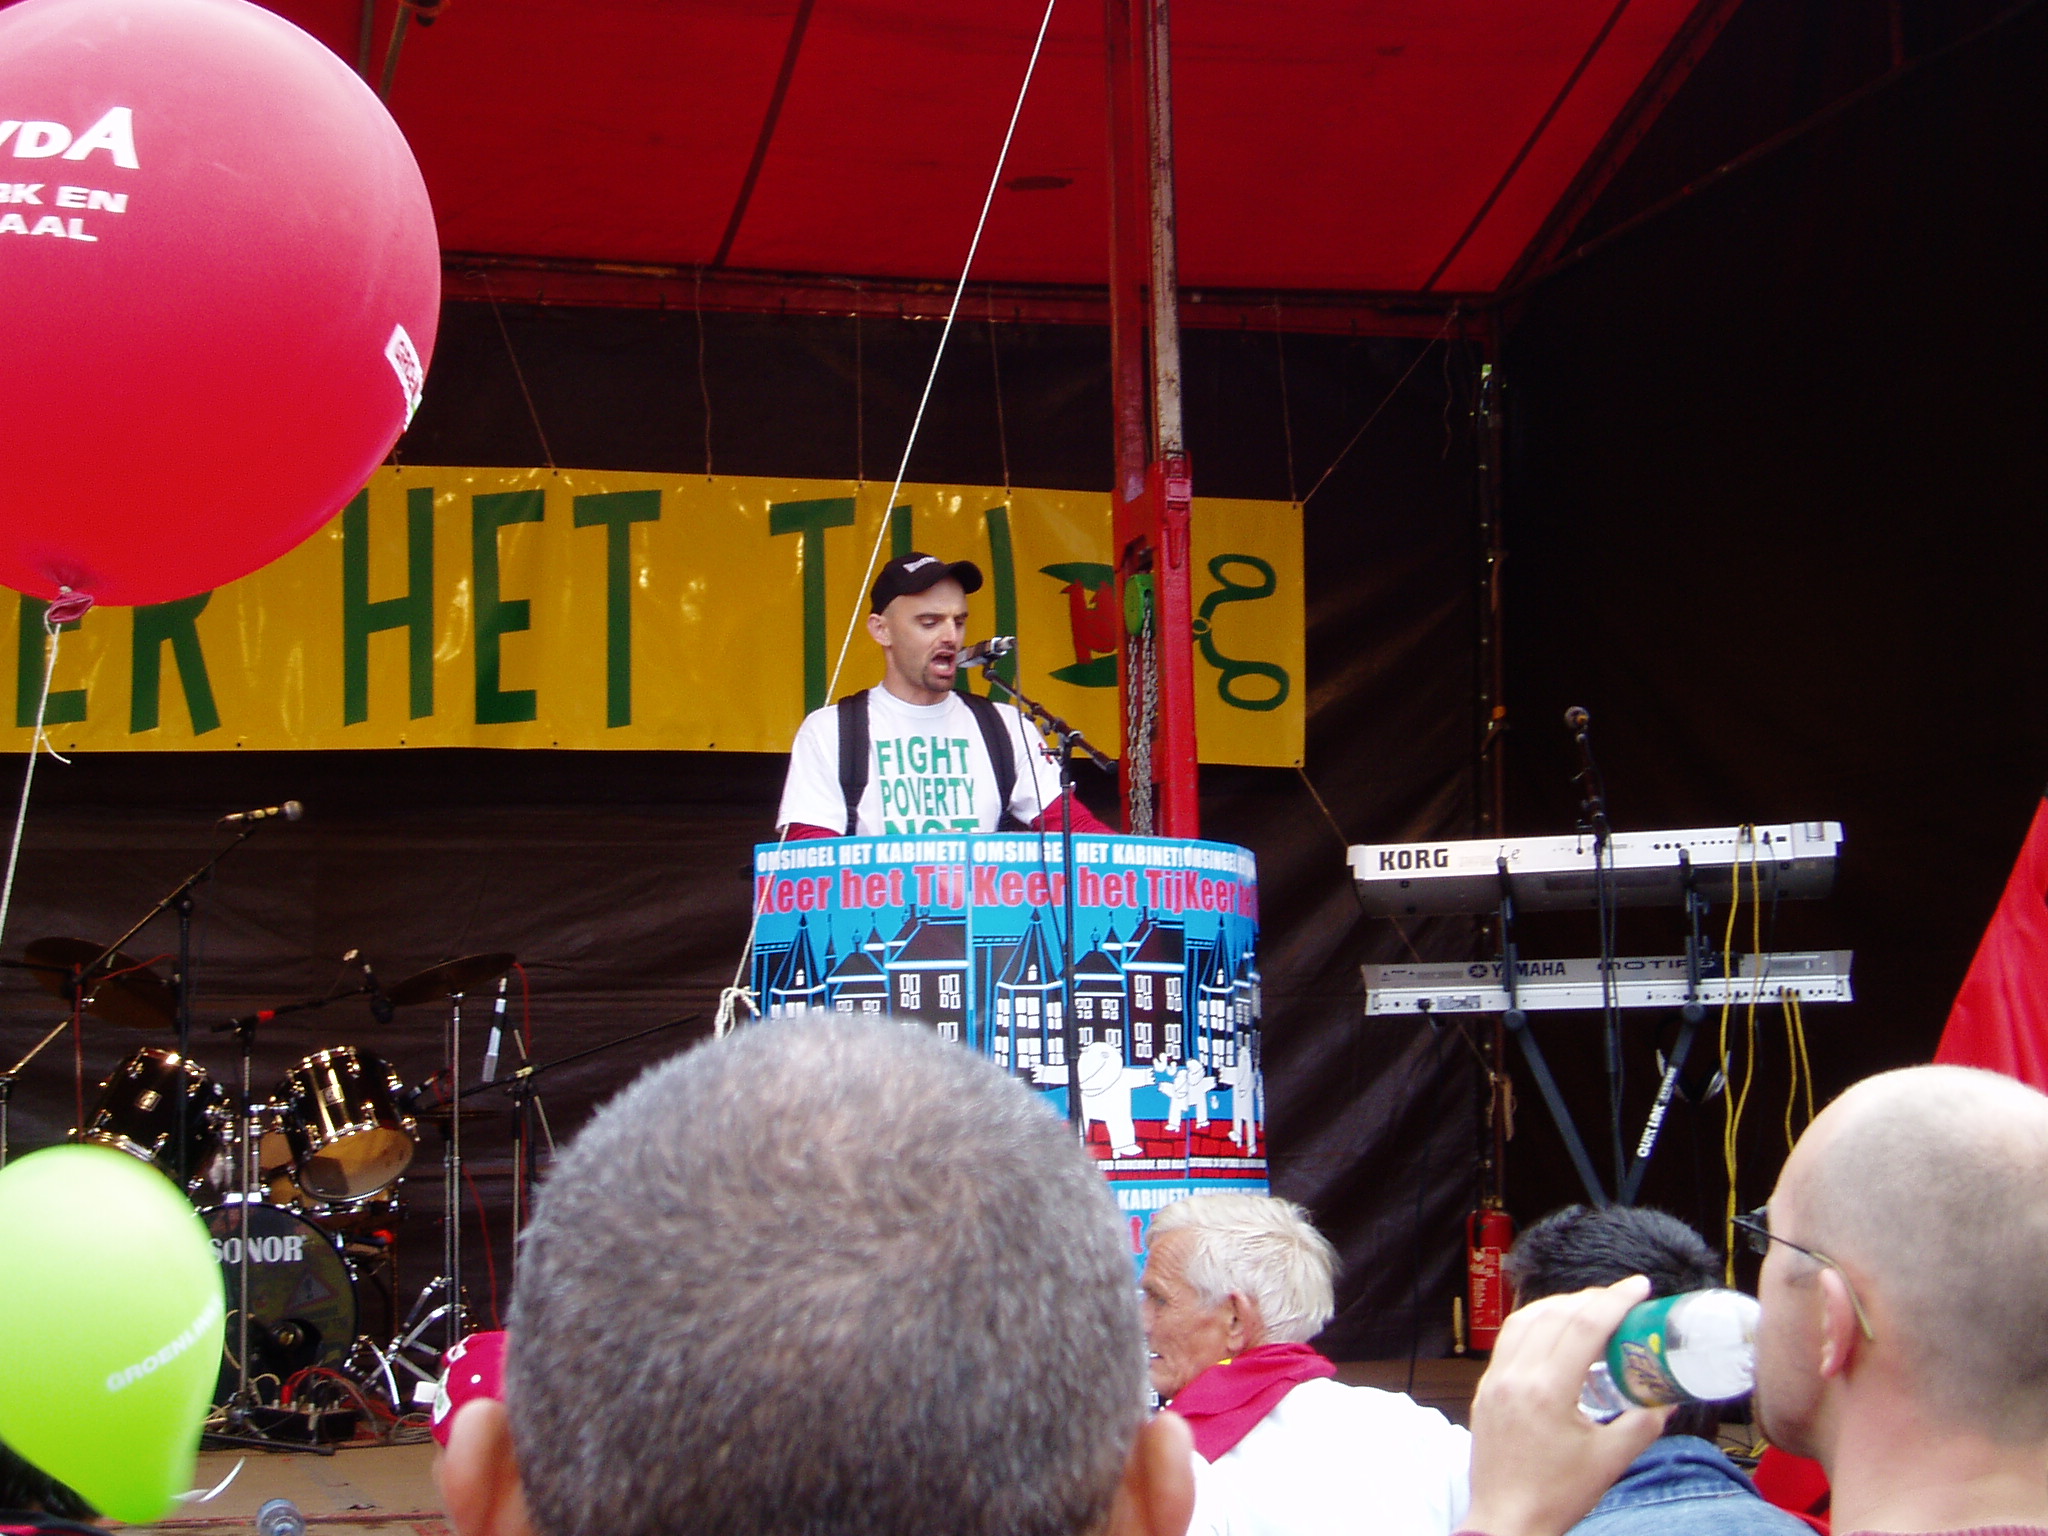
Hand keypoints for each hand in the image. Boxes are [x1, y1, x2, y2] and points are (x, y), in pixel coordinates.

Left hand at [1463, 1276, 1670, 1535]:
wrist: (1506, 1522)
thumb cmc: (1558, 1496)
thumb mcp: (1611, 1461)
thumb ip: (1643, 1424)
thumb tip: (1664, 1397)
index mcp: (1547, 1390)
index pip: (1584, 1325)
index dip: (1615, 1299)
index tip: (1639, 1285)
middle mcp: (1515, 1376)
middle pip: (1554, 1314)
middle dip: (1590, 1298)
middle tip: (1620, 1298)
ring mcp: (1494, 1381)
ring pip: (1524, 1320)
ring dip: (1558, 1306)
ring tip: (1588, 1309)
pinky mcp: (1484, 1390)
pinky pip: (1507, 1340)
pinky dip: (1533, 1324)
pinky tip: (1552, 1333)